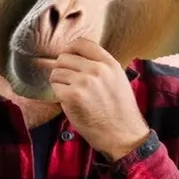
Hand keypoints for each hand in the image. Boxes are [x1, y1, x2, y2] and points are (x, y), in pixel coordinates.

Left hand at [49, 38, 149, 160]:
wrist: (123, 136)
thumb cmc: (120, 111)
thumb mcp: (118, 80)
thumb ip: (101, 66)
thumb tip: (78, 57)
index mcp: (109, 63)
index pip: (81, 42)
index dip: (69, 49)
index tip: (68, 58)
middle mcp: (97, 69)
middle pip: (64, 57)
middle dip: (62, 69)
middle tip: (68, 82)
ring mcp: (84, 82)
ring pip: (56, 72)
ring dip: (59, 83)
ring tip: (69, 93)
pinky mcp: (72, 96)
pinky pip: (55, 87)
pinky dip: (57, 94)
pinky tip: (68, 102)